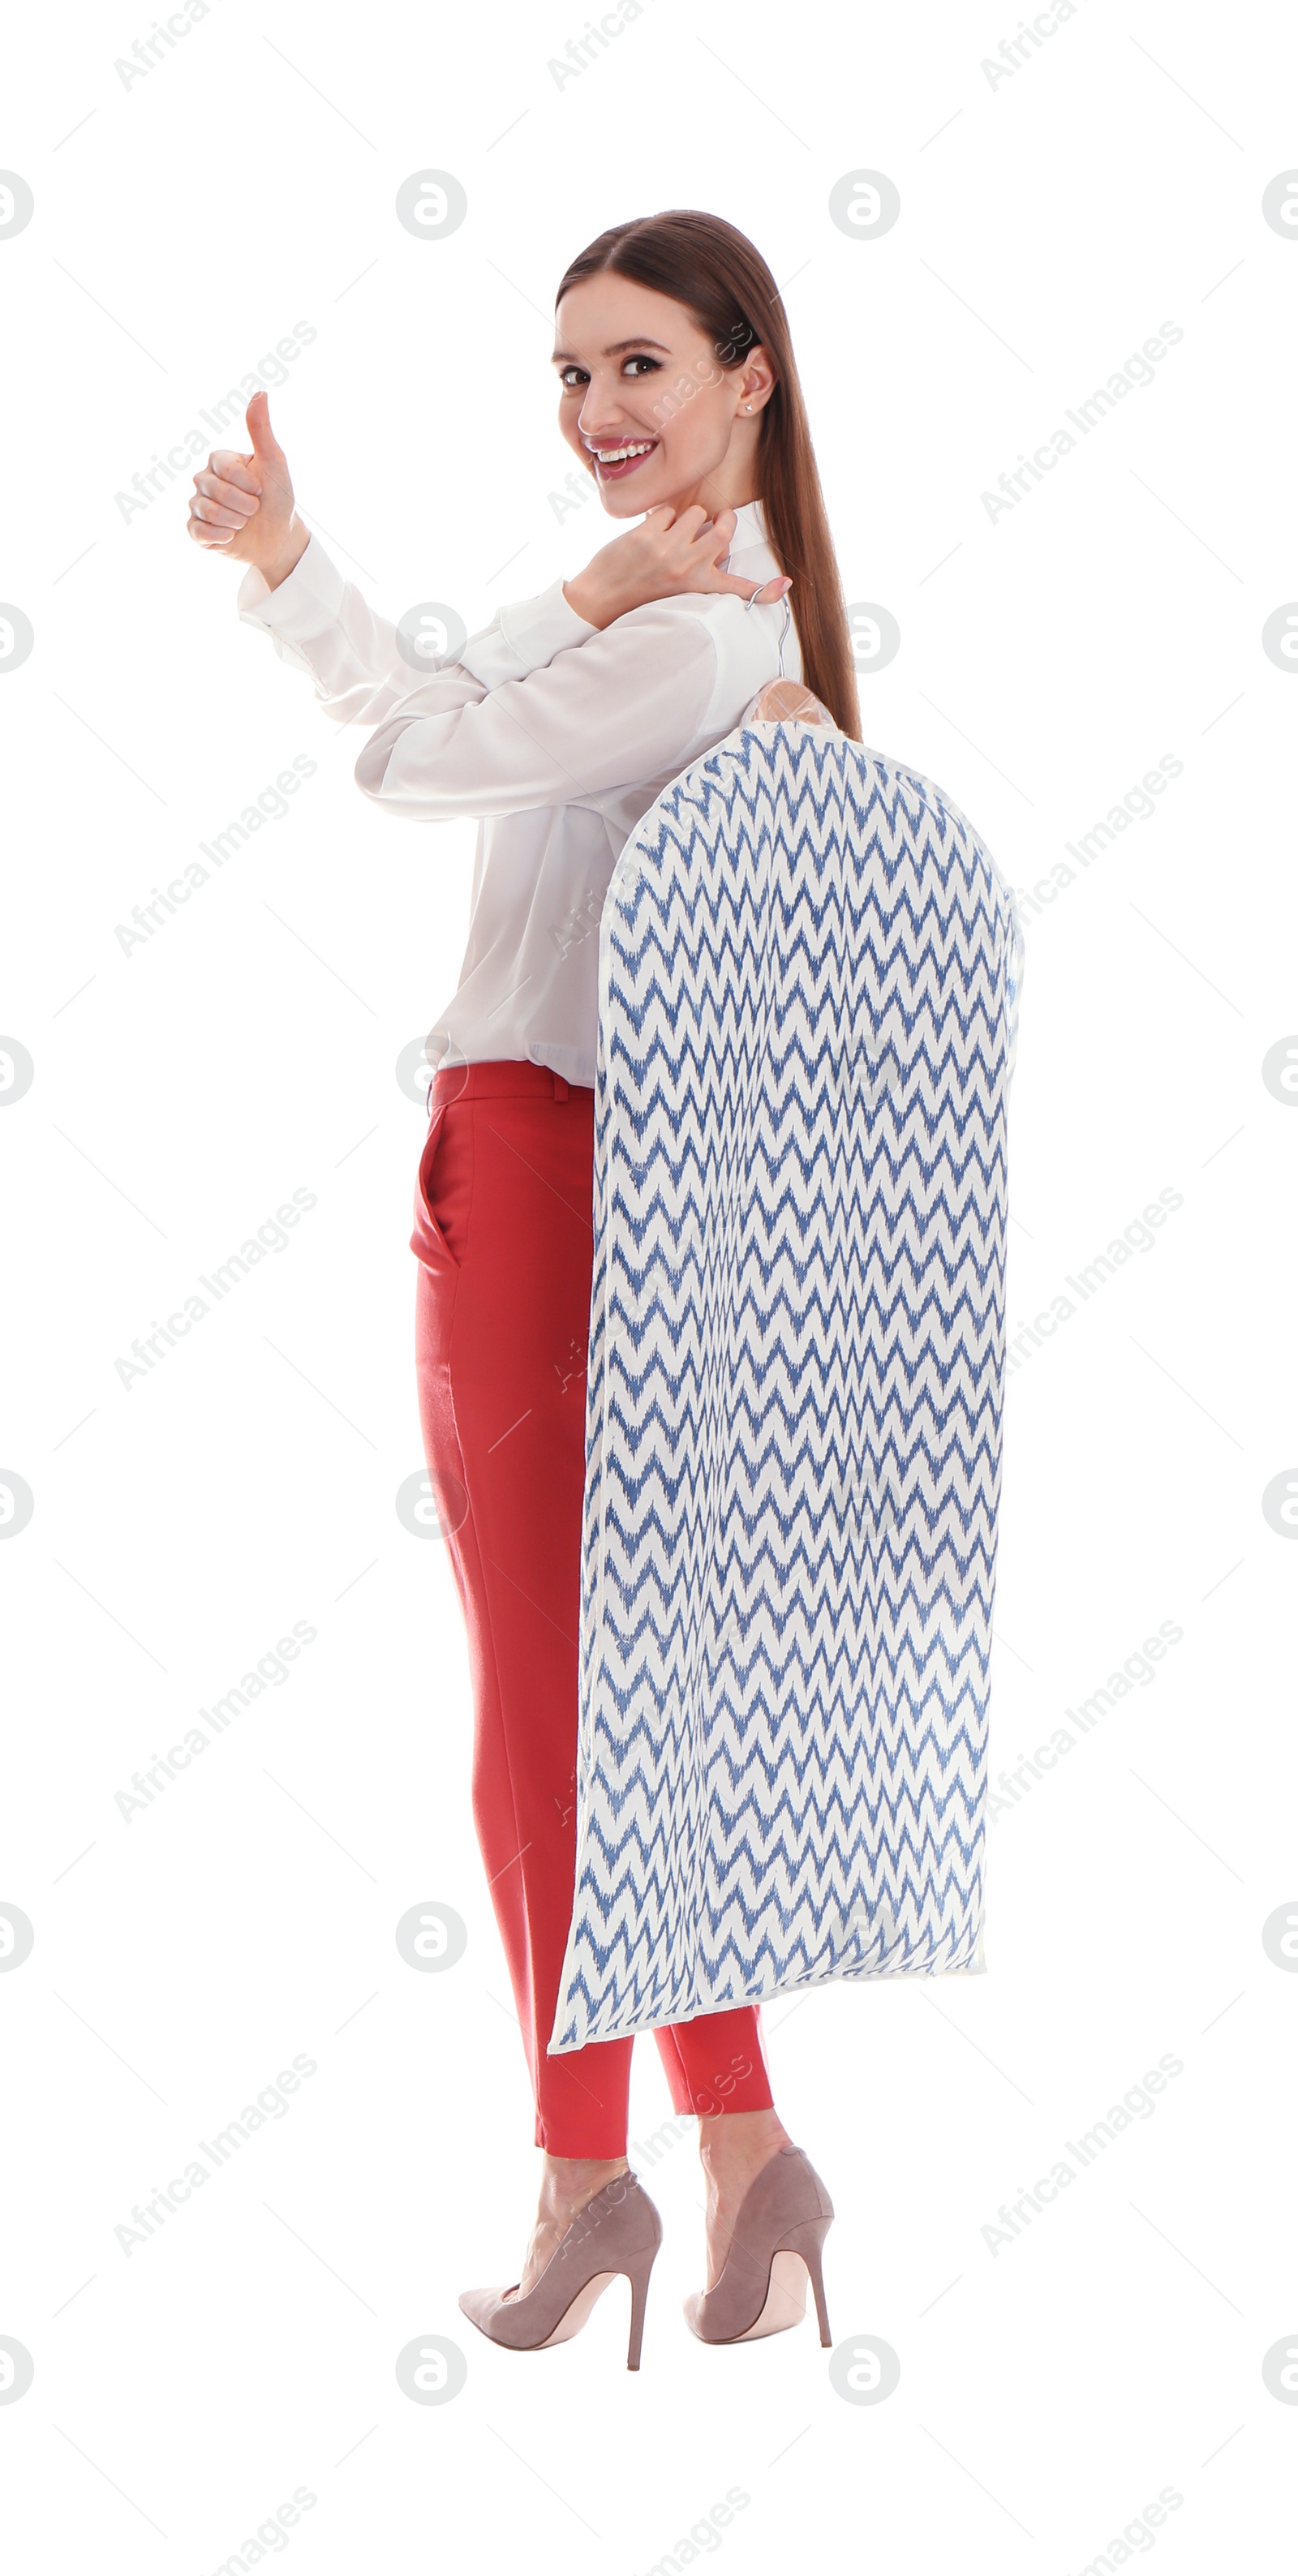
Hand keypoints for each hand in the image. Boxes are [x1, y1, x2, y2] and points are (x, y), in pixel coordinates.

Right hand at [186, 390, 307, 587]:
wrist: (278, 537)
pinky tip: (231, 536)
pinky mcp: (196, 530)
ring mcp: (198, 505)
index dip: (247, 483)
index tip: (261, 489)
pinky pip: (199, 532)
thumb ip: (261, 429)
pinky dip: (221, 537)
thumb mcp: (274, 462)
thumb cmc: (277, 497)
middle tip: (254, 509)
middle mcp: (204, 480)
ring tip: (244, 522)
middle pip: (215, 490)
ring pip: (208, 511)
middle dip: (244, 505)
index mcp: (219, 461)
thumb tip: (260, 393)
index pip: (224, 467)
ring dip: (236, 522)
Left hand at [562, 503, 791, 630]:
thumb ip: (702, 571)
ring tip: (672, 534)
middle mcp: (687, 570)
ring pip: (695, 514)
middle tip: (717, 519)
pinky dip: (660, 517)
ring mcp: (667, 552)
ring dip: (686, 518)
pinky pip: (666, 510)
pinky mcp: (647, 536)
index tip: (786, 585)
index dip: (765, 590)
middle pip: (723, 530)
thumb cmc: (640, 595)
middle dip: (723, 518)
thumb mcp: (677, 592)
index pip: (737, 590)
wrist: (601, 599)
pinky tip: (649, 534)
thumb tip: (723, 551)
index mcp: (698, 588)